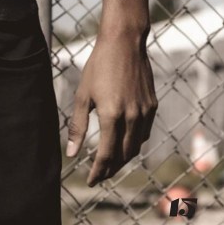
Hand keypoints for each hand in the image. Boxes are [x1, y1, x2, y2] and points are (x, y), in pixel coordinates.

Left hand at [67, 31, 156, 185]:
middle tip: (99, 175)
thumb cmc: (98, 66)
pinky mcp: (152, 106)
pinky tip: (124, 141)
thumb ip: (78, 126)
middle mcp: (131, 118)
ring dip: (123, 158)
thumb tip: (71, 153)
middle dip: (111, 169)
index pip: (106, 156)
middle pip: (123, 156)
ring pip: (136, 147)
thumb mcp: (83, 95)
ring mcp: (145, 112)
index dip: (98, 172)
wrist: (124, 43)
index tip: (91, 181)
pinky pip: (144, 133)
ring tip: (110, 162)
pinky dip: (134, 142)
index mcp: (112, 116)